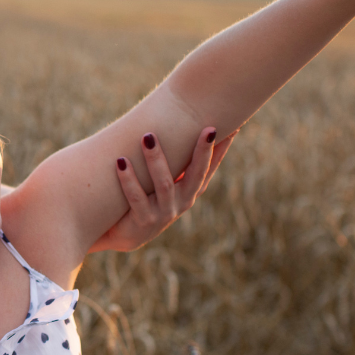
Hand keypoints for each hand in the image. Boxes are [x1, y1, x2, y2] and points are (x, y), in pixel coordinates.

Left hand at [88, 127, 234, 252]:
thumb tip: (177, 120)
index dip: (222, 150)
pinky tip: (120, 161)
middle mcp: (183, 201)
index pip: (210, 167)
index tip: (234, 127)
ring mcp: (164, 213)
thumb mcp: (164, 178)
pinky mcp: (144, 221)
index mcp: (190, 190)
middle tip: (208, 129)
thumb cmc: (147, 196)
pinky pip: (136, 198)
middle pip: (196, 175)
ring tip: (147, 137)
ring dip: (156, 159)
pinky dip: (128, 179)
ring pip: (164, 184)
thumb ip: (174, 159)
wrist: (125, 233)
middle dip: (203, 152)